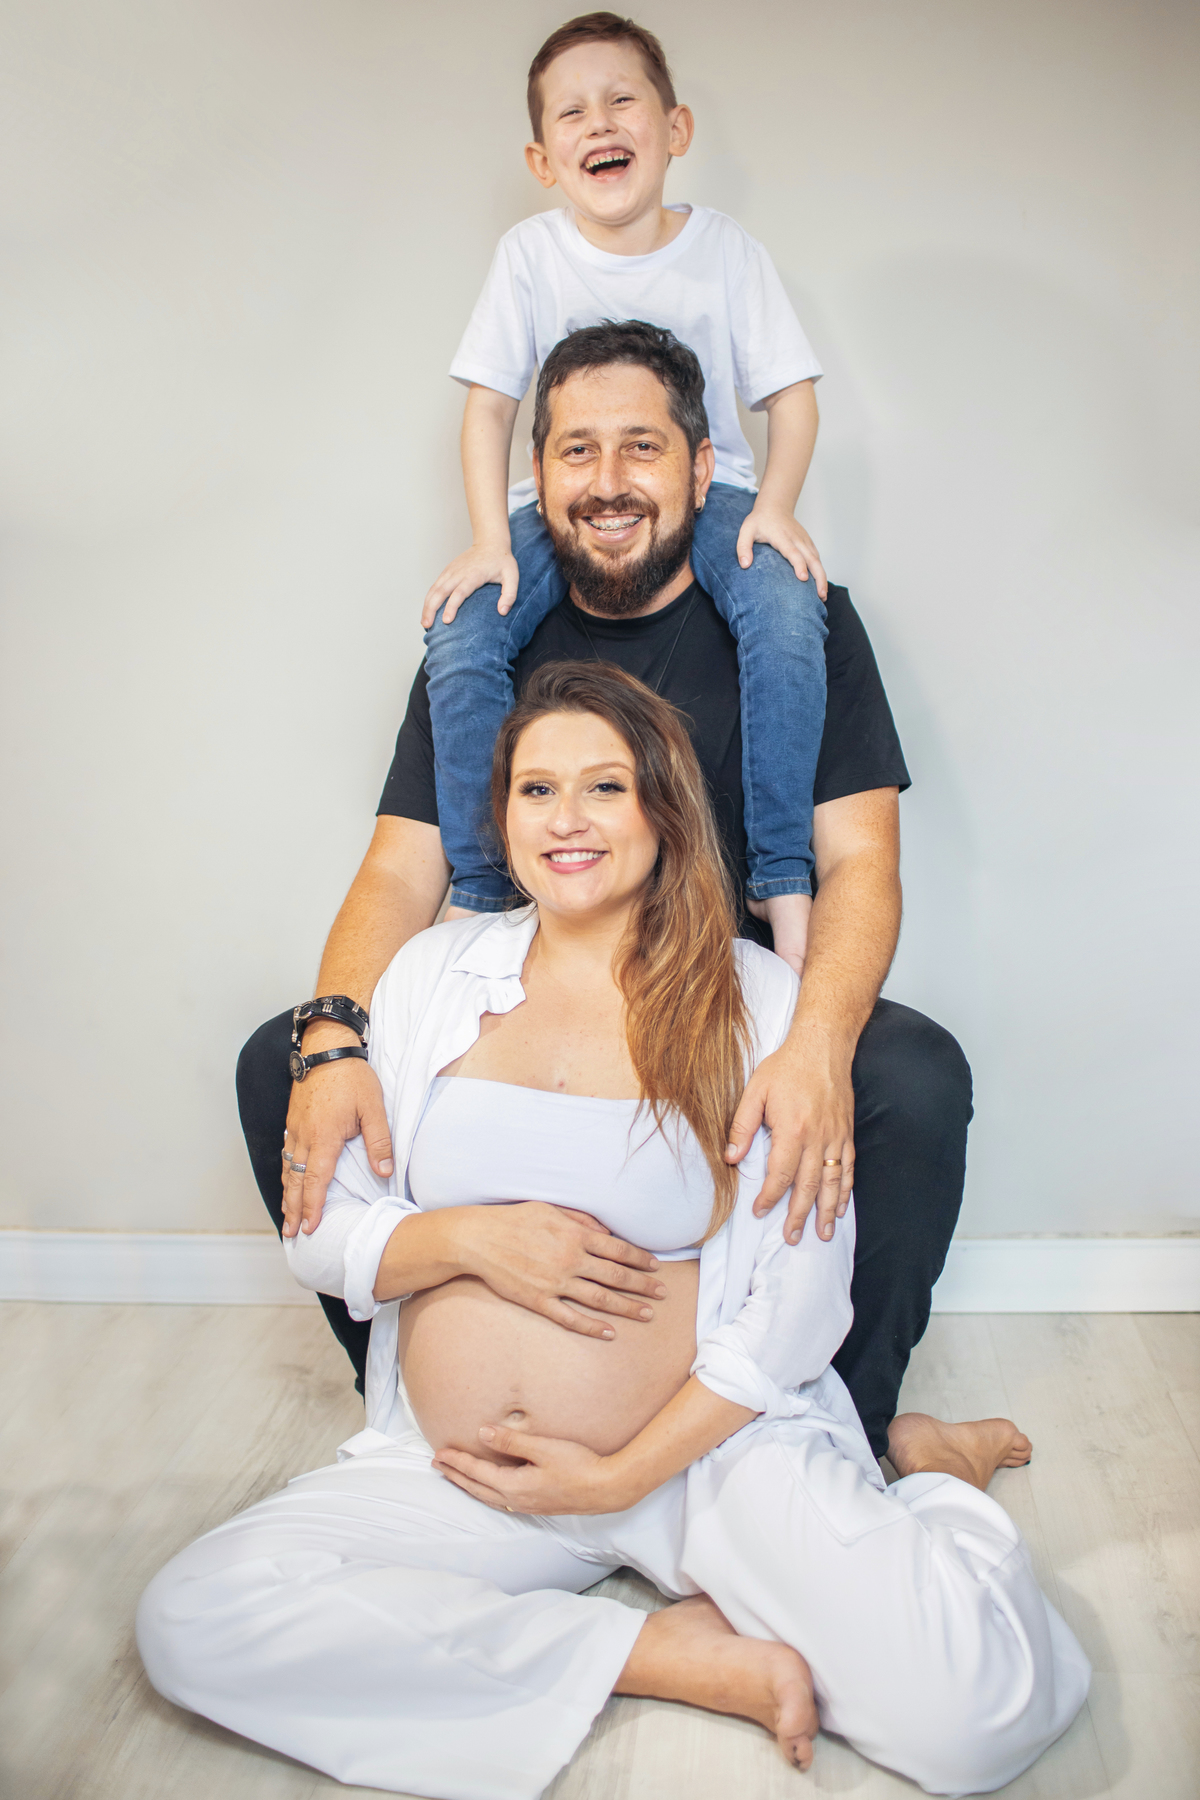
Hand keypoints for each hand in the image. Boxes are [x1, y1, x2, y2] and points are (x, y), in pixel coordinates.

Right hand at [282, 1027, 393, 1238]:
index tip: (311, 1227)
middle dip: (293, 1209)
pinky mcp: (294, 1118)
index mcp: (324, 1138)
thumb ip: (379, 1142)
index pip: (315, 1181)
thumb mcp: (373, 1108)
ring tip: (286, 1214)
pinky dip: (285, 1170)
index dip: (312, 1207)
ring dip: (287, 1192)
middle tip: (291, 1233)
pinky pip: (286, 1150)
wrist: (327, 1047)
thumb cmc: (352, 1076)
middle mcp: (304, 1136)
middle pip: (295, 1180)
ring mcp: (296, 1127)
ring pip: (287, 1167)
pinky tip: (288, 1177)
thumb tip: (384, 1172)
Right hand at [420, 542, 518, 627]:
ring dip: (427, 606)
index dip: (451, 607)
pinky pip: (435, 586)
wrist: (490, 542)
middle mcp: (459, 573)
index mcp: (473, 575)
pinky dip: (429, 598)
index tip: (446, 621)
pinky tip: (427, 610)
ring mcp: (451, 571)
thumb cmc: (501, 561)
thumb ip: (510, 595)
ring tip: (424, 623)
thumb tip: (502, 612)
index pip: (459, 592)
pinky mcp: (447, 571)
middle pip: (440, 592)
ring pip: (434, 589)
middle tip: (427, 626)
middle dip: (431, 609)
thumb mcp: (512, 576)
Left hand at [434, 1426, 627, 1514]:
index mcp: (515, 1486)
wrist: (607, 1488)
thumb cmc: (579, 1465)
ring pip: (488, 1497)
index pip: (477, 1472)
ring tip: (456, 1476)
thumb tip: (483, 1434)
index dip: (457, 1461)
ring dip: (469, 1485)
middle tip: (438, 1464)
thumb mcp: (544, 1448)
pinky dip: (486, 1492)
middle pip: (477, 1488)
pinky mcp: (538, 1505)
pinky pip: (501, 1500)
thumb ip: (512, 1442)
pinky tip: (489, 1489)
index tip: (440, 1452)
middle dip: (456, 1475)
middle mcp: (517, 1500)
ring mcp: (528, 1505)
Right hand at [459, 1203, 666, 1338]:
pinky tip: (609, 1332)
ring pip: (600, 1299)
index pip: (618, 1249)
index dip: (640, 1259)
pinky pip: (571, 1318)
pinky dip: (592, 1327)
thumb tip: (607, 1232)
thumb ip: (582, 1220)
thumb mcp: (551, 1209)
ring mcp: (556, 1283)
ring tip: (647, 1314)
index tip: (655, 1267)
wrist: (479, 1239)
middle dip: (643, 1286)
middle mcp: (571, 1260)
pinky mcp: (539, 1301)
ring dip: (627, 1308)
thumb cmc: (515, 1219)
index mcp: (575, 1235)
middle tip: (662, 1294)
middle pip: (616, 1276)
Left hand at [725, 1038, 853, 1243]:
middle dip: (799, 1215)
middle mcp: (817, 1138)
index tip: (759, 1211)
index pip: (780, 1175)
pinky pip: (848, 1168)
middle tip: (792, 1238)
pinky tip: (841, 1206)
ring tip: (822, 1234)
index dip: (769, 1197)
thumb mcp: (755, 1092)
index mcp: (792, 1130)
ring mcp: (835, 1137)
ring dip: (827, 1211)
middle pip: (808, 1186)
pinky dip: (845, 1190)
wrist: (822, 1046)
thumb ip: (742, 1127)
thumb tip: (731, 1158)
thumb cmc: (786, 1067)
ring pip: (832, 1183)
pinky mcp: (846, 1133)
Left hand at [734, 504, 827, 599]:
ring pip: (817, 559)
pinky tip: (820, 584)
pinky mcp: (808, 542)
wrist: (775, 506)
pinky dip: (821, 571)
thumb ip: (743, 547)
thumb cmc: (759, 520)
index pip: (793, 552)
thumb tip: (745, 565)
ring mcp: (804, 540)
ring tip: (822, 596)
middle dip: (818, 577)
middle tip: (821, 595)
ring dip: (822, 577)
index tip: (803, 578)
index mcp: (782, 537)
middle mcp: (797, 539)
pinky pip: (817, 558)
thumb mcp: (746, 530)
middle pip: (812, 558)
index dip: (799, 565)